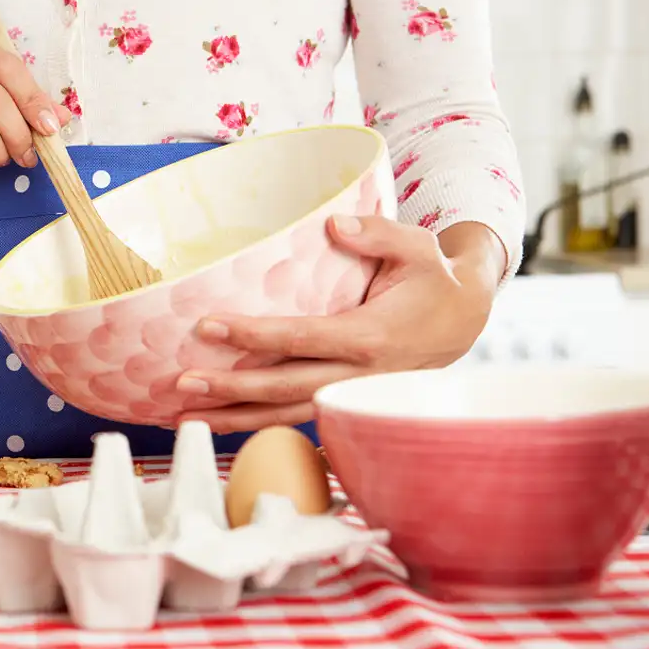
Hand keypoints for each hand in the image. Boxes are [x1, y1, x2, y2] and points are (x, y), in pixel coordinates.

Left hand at [174, 216, 504, 432]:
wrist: (466, 320)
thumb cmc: (435, 279)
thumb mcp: (417, 246)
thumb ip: (375, 233)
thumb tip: (333, 226)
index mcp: (371, 336)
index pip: (301, 338)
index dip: (253, 336)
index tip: (209, 327)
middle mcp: (358, 375)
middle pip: (285, 388)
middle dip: (231, 389)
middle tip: (182, 385)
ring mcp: (352, 394)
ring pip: (287, 413)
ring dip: (237, 418)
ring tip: (188, 417)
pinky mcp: (346, 401)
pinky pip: (297, 416)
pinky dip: (259, 422)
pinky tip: (223, 420)